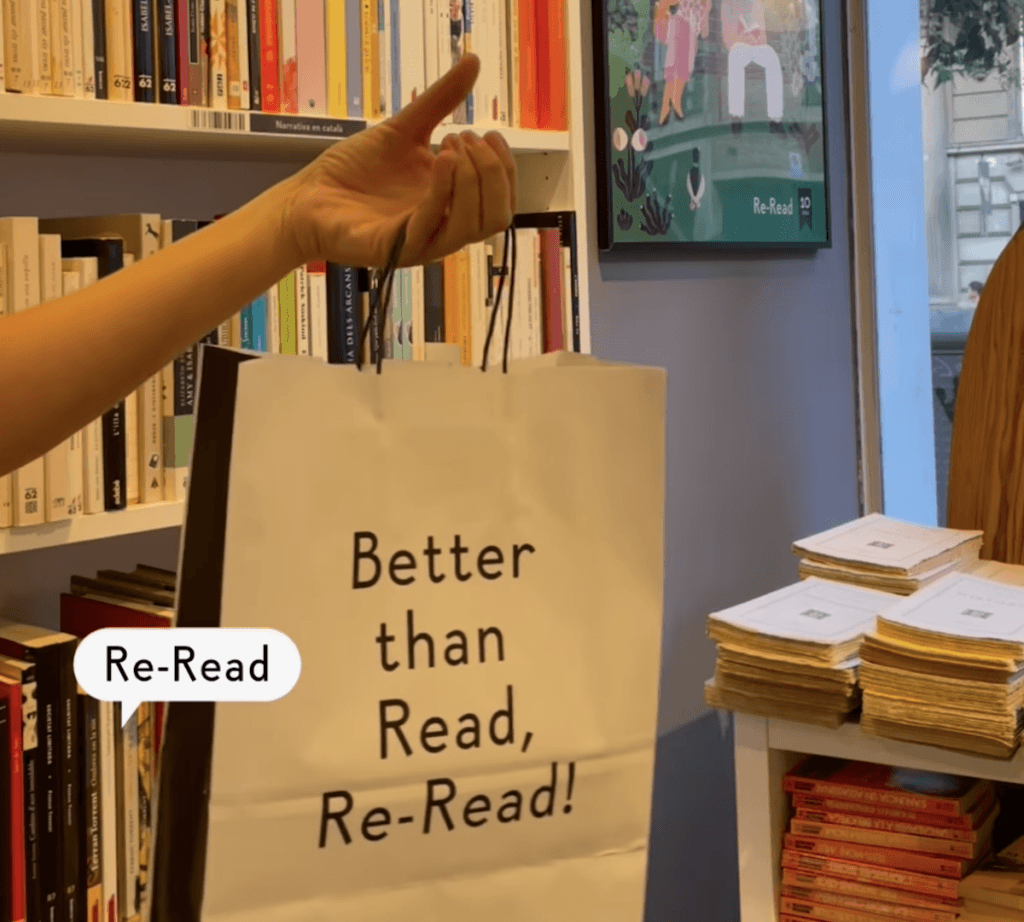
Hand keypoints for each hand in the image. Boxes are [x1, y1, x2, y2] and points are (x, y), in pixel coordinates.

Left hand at [284, 54, 516, 268]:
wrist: (308, 198)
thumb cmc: (353, 171)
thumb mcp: (404, 129)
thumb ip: (440, 101)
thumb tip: (472, 62)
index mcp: (450, 205)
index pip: (502, 200)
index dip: (504, 166)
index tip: (485, 132)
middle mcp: (442, 226)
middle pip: (496, 217)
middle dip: (492, 172)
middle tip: (462, 138)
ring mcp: (421, 240)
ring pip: (472, 227)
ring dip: (472, 182)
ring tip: (450, 147)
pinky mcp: (396, 248)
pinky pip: (430, 227)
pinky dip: (442, 192)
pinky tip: (439, 159)